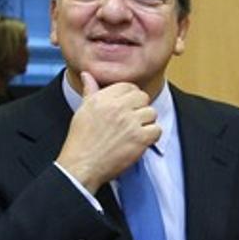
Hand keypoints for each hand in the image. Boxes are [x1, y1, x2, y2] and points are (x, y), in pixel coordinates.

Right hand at [55, 71, 160, 193]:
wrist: (82, 165)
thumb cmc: (81, 140)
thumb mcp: (83, 110)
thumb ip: (90, 91)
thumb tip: (87, 74)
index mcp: (103, 98)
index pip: (129, 86)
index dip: (130, 97)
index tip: (127, 107)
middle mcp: (117, 107)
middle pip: (143, 97)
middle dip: (140, 107)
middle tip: (133, 120)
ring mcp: (130, 123)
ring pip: (151, 113)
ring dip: (147, 122)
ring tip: (136, 131)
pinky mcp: (139, 139)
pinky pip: (156, 130)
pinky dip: (152, 136)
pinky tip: (141, 141)